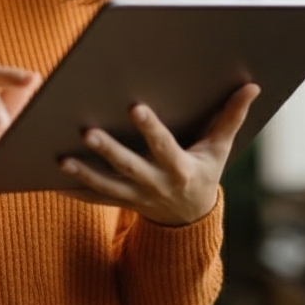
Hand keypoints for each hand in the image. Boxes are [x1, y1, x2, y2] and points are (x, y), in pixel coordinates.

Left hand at [58, 83, 259, 225]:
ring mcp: (136, 197)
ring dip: (83, 174)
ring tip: (62, 159)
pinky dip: (72, 190)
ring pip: (106, 186)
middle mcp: (156, 184)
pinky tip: (50, 178)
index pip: (164, 146)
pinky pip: (93, 198)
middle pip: (129, 167)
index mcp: (180, 168)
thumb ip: (231, 117)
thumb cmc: (204, 172)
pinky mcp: (120, 203)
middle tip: (87, 131)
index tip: (135, 107)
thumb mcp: (220, 148)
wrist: (191, 218)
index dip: (150, 129)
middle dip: (109, 150)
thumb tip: (253, 86)